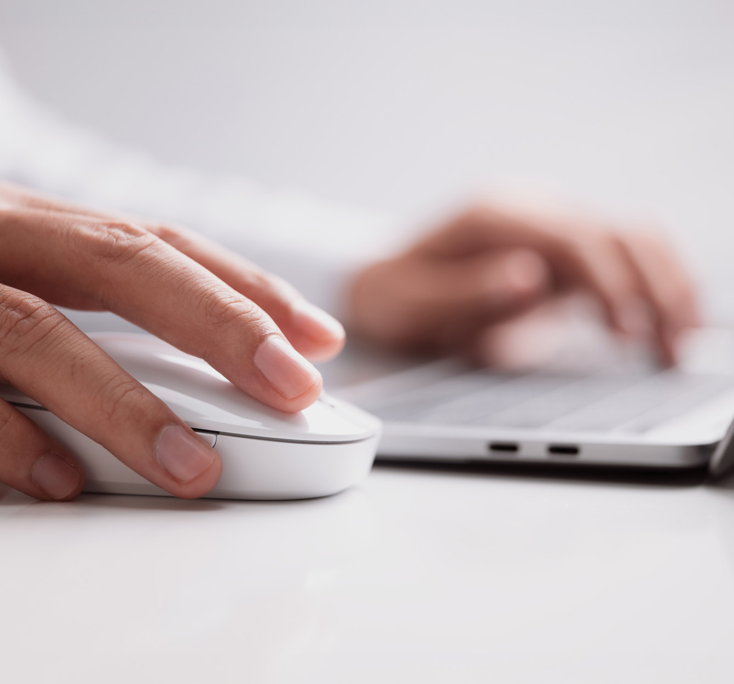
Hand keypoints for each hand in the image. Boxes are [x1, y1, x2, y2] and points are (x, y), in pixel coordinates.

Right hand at [0, 183, 344, 500]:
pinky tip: (55, 479)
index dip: (245, 288)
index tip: (317, 341)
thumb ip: (94, 320)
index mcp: (27, 222)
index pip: (160, 242)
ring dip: (123, 402)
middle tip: (291, 387)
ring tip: (192, 465)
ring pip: (33, 329)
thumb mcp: (8, 289)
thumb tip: (213, 378)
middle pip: (121, 263)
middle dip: (218, 326)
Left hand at [346, 194, 700, 364]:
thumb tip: (529, 277)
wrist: (384, 280)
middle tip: (672, 349)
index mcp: (494, 216)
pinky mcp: (560, 252)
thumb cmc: (392, 295)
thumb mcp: (410, 302)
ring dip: (666, 287)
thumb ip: (465, 290)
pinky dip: (651, 289)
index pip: (574, 239)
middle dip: (655, 288)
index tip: (628, 333)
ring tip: (680, 345)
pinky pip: (620, 261)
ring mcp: (549, 227)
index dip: (609, 284)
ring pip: (632, 240)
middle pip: (617, 233)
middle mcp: (531, 211)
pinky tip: (665, 329)